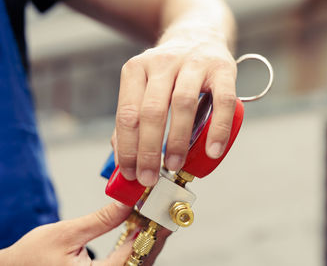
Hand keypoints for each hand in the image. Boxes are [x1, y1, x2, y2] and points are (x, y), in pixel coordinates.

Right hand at [0, 203, 168, 265]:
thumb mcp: (67, 234)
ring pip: (136, 263)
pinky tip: (136, 231)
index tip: (160, 212)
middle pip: (141, 260)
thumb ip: (101, 220)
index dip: (151, 231)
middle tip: (161, 213)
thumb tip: (126, 203)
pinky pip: (126, 264)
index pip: (135, 253)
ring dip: (145, 241)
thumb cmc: (31, 259)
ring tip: (151, 218)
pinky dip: (134, 247)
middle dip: (153, 236)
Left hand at [113, 33, 236, 185]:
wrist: (198, 35)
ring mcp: (194, 63)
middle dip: (148, 150)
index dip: (127, 148)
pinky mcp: (222, 68)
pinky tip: (213, 150)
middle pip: (152, 111)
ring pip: (183, 104)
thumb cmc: (170, 71)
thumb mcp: (144, 85)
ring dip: (177, 140)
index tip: (129, 173)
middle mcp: (163, 62)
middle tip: (149, 177)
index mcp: (137, 69)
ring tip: (174, 165)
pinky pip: (222, 102)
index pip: (127, 114)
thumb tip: (121, 155)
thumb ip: (132, 117)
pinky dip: (218, 129)